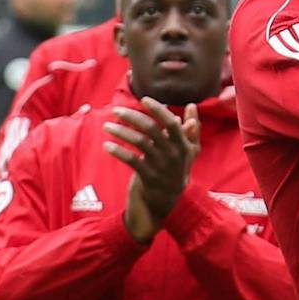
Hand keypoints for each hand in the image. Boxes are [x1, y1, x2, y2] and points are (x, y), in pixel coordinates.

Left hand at [104, 99, 197, 242]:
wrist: (171, 200)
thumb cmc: (179, 171)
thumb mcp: (191, 151)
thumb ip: (192, 129)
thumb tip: (191, 105)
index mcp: (182, 144)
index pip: (171, 122)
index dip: (158, 109)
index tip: (143, 99)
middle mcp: (172, 153)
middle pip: (151, 129)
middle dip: (132, 117)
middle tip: (116, 110)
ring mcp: (159, 165)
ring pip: (139, 142)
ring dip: (121, 132)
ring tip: (106, 126)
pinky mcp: (147, 176)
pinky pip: (131, 160)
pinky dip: (118, 152)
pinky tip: (107, 145)